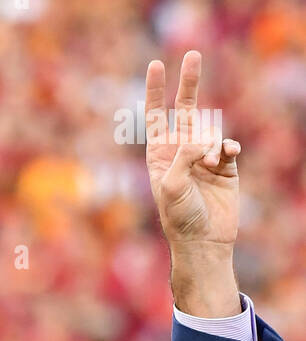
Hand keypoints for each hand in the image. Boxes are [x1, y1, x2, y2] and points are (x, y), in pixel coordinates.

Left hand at [145, 51, 241, 316]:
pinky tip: (226, 156)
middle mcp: (181, 152)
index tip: (155, 65)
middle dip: (188, 83)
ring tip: (210, 166)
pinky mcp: (226, 166)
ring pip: (210, 130)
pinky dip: (227, 148)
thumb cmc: (180, 218)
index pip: (155, 116)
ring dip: (211, 144)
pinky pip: (228, 145)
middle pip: (184, 109)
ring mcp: (204, 157)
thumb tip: (202, 140)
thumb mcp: (171, 187)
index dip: (155, 91)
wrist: (204, 242)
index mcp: (160, 156)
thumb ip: (183, 157)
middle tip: (193, 55)